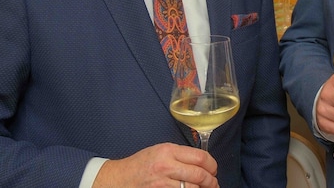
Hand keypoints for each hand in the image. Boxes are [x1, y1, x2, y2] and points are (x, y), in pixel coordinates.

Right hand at [92, 143, 218, 187]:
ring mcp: (163, 183)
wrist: (119, 179)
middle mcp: (166, 166)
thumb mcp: (159, 150)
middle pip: (200, 175)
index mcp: (168, 151)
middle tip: (214, 183)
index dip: (212, 165)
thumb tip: (202, 162)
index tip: (214, 169)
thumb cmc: (140, 164)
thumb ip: (180, 154)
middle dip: (211, 181)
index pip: (200, 157)